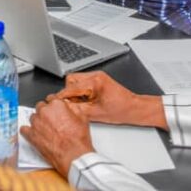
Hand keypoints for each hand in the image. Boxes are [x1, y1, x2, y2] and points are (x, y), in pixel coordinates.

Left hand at [21, 98, 93, 177]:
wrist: (74, 156)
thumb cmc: (78, 139)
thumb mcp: (82, 117)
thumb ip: (73, 108)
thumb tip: (68, 106)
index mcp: (57, 105)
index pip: (51, 98)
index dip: (54, 105)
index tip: (54, 109)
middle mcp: (44, 111)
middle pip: (41, 107)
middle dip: (46, 112)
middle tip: (52, 121)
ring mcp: (36, 123)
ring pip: (33, 117)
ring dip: (38, 121)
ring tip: (46, 130)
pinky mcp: (31, 135)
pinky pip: (24, 129)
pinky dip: (27, 131)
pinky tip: (34, 134)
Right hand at [52, 71, 166, 128]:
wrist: (134, 108)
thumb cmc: (121, 111)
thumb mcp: (95, 114)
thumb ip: (77, 109)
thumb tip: (64, 108)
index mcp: (95, 82)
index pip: (71, 87)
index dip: (62, 96)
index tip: (55, 103)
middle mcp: (96, 76)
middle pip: (71, 80)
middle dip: (68, 92)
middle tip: (70, 104)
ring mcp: (98, 76)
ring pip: (76, 79)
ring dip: (74, 91)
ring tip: (79, 103)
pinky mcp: (99, 79)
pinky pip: (83, 82)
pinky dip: (80, 90)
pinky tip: (85, 100)